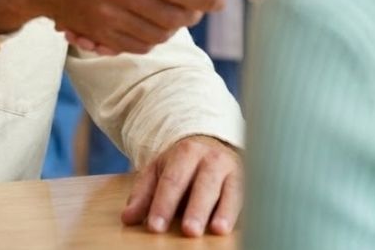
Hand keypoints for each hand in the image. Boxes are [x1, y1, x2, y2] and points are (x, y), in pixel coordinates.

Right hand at [0, 0, 223, 54]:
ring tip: (183, 18)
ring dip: (175, 30)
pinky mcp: (99, 32)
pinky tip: (158, 27)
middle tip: (203, 11)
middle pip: (170, 15)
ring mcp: (105, 13)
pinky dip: (152, 40)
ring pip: (156, 33)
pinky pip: (136, 44)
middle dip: (193, 16)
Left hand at [122, 135, 242, 236]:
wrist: (212, 144)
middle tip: (189, 231)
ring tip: (216, 230)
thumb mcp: (159, 171)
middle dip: (196, 208)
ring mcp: (231, 169)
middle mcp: (210, 158)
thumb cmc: (182, 165)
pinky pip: (245, 196)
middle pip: (202, 184)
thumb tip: (128, 218)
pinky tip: (232, 227)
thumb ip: (143, 194)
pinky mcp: (246, 181)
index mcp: (185, 152)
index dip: (163, 204)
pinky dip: (238, 212)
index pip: (172, 180)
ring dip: (223, 211)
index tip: (155, 227)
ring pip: (228, 190)